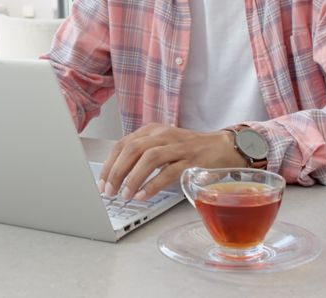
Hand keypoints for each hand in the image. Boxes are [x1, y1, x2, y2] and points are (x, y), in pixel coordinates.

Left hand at [97, 123, 246, 200]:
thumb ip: (143, 155)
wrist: (224, 146)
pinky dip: (153, 184)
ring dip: (133, 178)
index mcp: (152, 131)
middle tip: (109, 192)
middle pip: (132, 150)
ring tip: (125, 195)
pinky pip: (169, 171)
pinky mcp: (192, 160)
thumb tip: (118, 175)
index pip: (123, 144)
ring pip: (149, 158)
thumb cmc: (190, 149)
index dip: (109, 164)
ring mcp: (178, 146)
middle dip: (116, 172)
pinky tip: (144, 195)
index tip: (101, 182)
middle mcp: (163, 135)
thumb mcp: (163, 145)